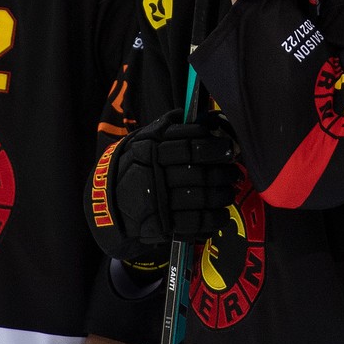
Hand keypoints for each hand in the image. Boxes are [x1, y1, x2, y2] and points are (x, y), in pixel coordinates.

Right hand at [89, 109, 238, 262]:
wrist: (108, 202)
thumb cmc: (134, 166)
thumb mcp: (142, 140)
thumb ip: (169, 127)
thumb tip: (203, 118)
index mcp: (149, 151)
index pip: (189, 146)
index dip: (213, 147)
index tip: (226, 148)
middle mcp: (153, 176)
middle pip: (199, 173)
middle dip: (223, 173)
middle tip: (234, 172)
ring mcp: (157, 203)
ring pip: (201, 198)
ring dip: (222, 195)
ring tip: (229, 191)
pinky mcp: (162, 226)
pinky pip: (195, 223)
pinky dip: (214, 219)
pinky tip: (222, 213)